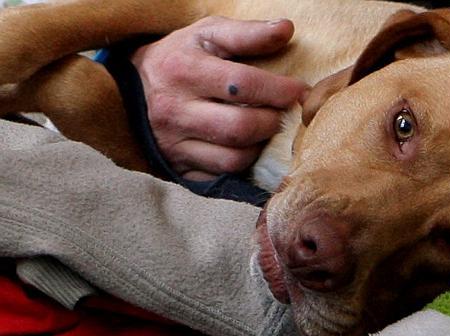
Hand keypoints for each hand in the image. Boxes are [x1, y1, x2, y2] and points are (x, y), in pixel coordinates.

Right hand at [131, 16, 306, 180]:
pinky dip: (242, 164)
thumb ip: (247, 33)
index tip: (301, 91)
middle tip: (284, 114)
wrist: (131, 90)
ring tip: (266, 129)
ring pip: (232, 159)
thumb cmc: (180, 57)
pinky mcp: (178, 168)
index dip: (279, 90)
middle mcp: (175, 110)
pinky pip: (220, 176)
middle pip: (239, 128)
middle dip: (273, 122)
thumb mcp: (207, 35)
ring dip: (260, 146)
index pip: (242, 85)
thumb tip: (286, 29)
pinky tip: (248, 147)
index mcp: (184, 70)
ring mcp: (174, 144)